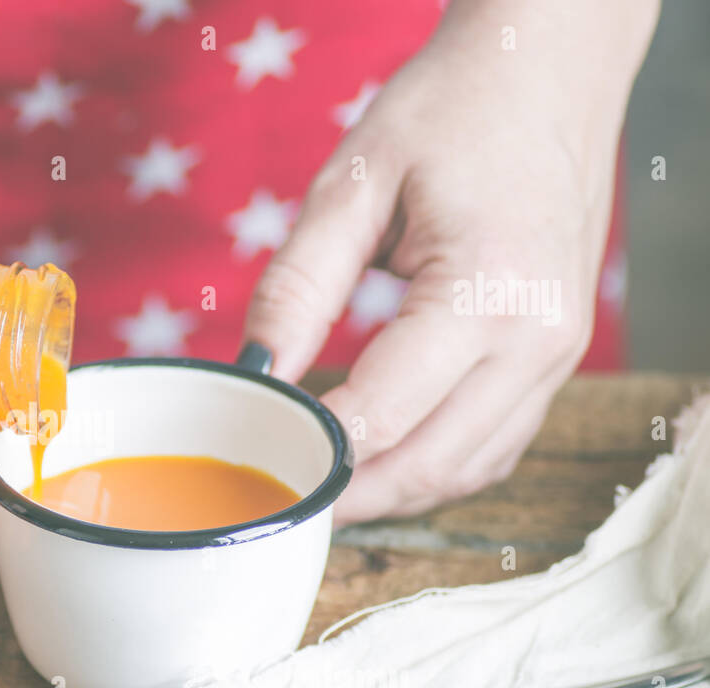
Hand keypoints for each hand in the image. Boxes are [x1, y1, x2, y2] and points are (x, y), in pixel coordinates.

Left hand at [243, 0, 657, 524]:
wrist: (547, 68)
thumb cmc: (452, 109)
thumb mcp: (353, 186)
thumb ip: (298, 288)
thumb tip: (253, 374)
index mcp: (488, 295)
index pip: (380, 415)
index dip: (310, 449)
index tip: (252, 455)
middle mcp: (537, 341)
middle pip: (428, 465)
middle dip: (347, 494)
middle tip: (277, 496)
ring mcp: (557, 355)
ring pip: (467, 469)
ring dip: (391, 490)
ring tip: (319, 482)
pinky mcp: (556, 356)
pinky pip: (495, 444)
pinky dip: (434, 464)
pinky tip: (380, 453)